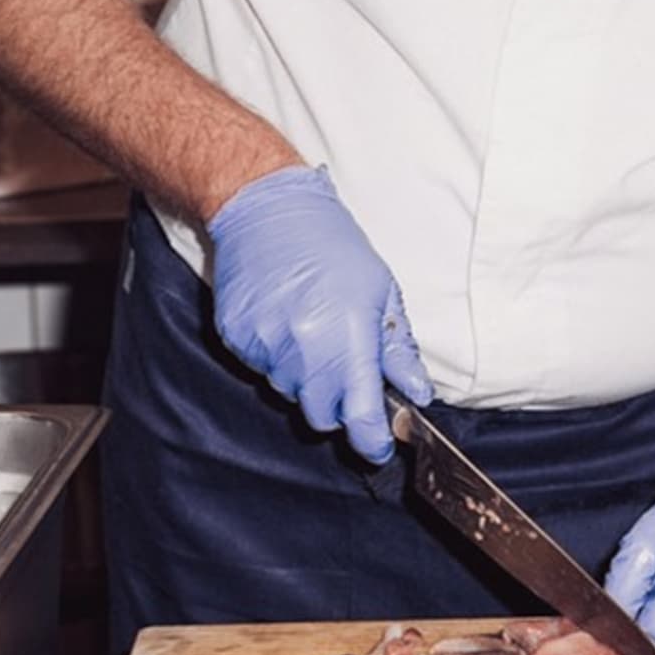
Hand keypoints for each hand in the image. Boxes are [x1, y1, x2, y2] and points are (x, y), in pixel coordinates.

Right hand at [205, 164, 433, 462]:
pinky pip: (261, 369)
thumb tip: (418, 392)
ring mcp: (265, 348)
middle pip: (322, 416)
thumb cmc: (331, 245)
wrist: (266, 209)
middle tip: (347, 370)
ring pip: (291, 392)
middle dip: (339, 406)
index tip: (380, 444)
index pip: (361, 417)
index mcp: (347, 340)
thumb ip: (397, 349)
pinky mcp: (236, 340)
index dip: (374, 441)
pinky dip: (277, 357)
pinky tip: (284, 319)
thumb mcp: (381, 290)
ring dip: (306, 377)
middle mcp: (304, 352)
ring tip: (311, 329)